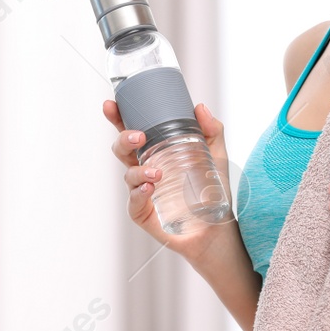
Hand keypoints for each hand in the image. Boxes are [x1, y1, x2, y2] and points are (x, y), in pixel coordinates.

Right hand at [105, 98, 234, 264]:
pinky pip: (134, 200)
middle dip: (123, 138)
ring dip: (138, 170)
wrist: (218, 227)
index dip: (119, 117)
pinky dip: (139, 193)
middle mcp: (145, 169)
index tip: (112, 104)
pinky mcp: (143, 212)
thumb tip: (200, 107)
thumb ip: (212, 130)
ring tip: (157, 173)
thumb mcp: (216, 155)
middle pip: (122, 149)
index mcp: (156, 152)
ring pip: (128, 174)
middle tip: (138, 136)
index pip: (134, 131)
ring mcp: (142, 191)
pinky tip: (150, 188)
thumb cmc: (213, 189)